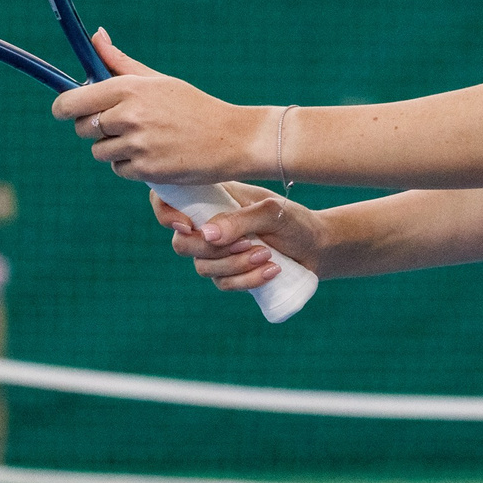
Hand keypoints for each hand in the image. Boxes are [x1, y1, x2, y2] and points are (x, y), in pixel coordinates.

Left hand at [52, 31, 271, 185]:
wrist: (230, 138)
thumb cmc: (192, 106)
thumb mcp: (158, 80)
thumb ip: (120, 62)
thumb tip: (96, 36)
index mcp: (130, 88)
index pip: (73, 101)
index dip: (64, 108)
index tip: (65, 110)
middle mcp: (130, 115)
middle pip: (83, 128)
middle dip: (94, 128)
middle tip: (118, 125)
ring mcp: (137, 144)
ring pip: (100, 152)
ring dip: (114, 149)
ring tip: (143, 140)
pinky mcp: (145, 169)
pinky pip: (119, 169)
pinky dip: (130, 166)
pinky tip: (153, 154)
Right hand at [151, 183, 329, 294]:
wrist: (317, 248)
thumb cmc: (295, 220)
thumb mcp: (273, 211)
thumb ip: (240, 219)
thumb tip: (206, 234)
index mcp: (213, 197)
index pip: (168, 199)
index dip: (165, 213)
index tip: (187, 225)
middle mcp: (208, 224)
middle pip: (182, 243)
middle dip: (214, 249)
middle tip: (249, 243)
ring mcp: (216, 252)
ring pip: (203, 267)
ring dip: (235, 266)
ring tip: (267, 255)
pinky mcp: (229, 274)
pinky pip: (223, 284)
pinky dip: (246, 280)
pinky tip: (271, 272)